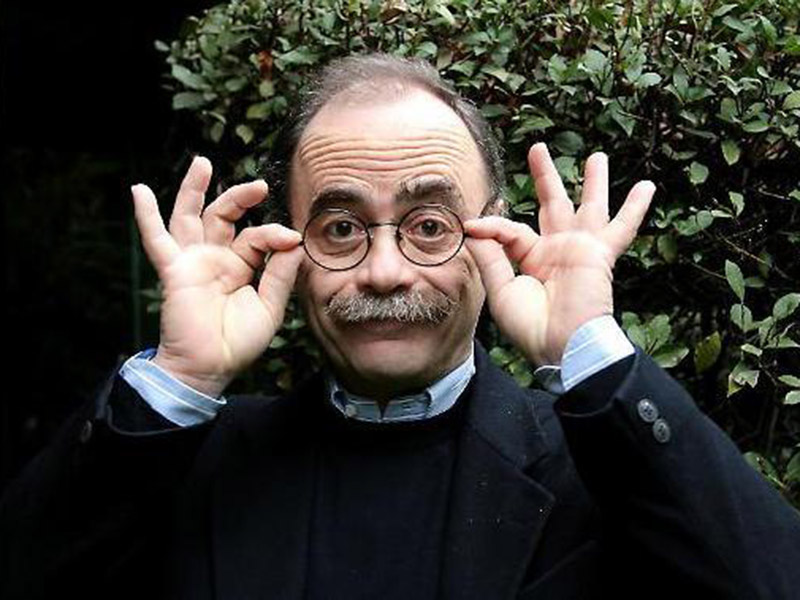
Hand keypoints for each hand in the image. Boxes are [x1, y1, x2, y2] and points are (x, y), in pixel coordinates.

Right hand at [130, 156, 303, 396]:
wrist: (210, 367)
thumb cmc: (238, 342)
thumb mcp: (270, 307)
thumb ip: (281, 275)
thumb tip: (295, 243)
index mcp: (241, 266)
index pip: (256, 236)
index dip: (274, 234)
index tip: (293, 238)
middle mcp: (216, 258)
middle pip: (224, 216)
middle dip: (240, 197)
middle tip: (260, 185)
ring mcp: (193, 262)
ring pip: (191, 217)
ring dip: (194, 189)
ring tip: (202, 162)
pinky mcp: (174, 271)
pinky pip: (156, 241)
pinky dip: (146, 216)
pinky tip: (139, 191)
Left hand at [465, 143, 654, 366]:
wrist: (560, 346)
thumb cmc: (531, 327)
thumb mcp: (502, 289)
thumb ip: (491, 256)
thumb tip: (473, 227)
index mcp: (533, 260)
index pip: (511, 230)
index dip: (491, 225)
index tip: (471, 224)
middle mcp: (558, 250)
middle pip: (553, 204)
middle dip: (546, 176)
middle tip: (538, 148)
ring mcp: (580, 250)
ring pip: (588, 206)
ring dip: (593, 181)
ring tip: (597, 156)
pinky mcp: (599, 254)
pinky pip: (621, 228)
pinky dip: (635, 208)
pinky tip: (647, 186)